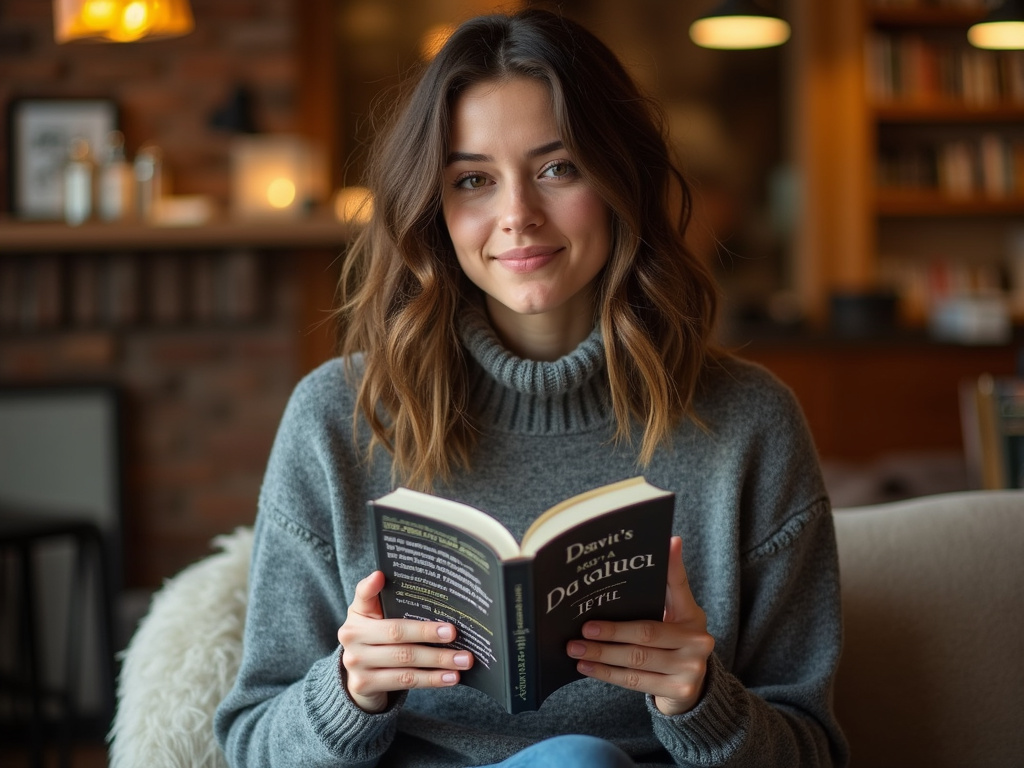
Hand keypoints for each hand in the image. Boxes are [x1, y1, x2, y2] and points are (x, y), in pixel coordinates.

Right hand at [337, 571, 473, 712]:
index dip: (370, 587)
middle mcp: (351, 636)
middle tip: (454, 633)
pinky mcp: (364, 685)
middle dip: (428, 633)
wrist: (357, 677)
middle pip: (396, 633)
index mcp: (357, 614)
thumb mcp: (374, 617)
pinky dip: (431, 679)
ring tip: (463, 660)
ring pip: (405, 660)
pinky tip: (450, 677)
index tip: (381, 576)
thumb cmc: (375, 638)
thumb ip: (385, 598)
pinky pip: (405, 681)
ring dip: (438, 660)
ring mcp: (356, 662)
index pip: (362, 596)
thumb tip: (387, 576)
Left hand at [566, 536, 713, 715]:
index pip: (679, 586)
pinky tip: (586, 666)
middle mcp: (698, 642)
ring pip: (637, 660)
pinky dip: (607, 674)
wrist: (693, 689)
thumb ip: (668, 584)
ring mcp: (691, 669)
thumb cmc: (674, 643)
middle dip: (611, 631)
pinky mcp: (679, 691)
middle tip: (583, 628)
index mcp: (693, 616)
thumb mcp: (676, 614)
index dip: (670, 567)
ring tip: (575, 648)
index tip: (658, 547)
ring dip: (602, 654)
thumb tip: (671, 540)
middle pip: (646, 634)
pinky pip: (635, 681)